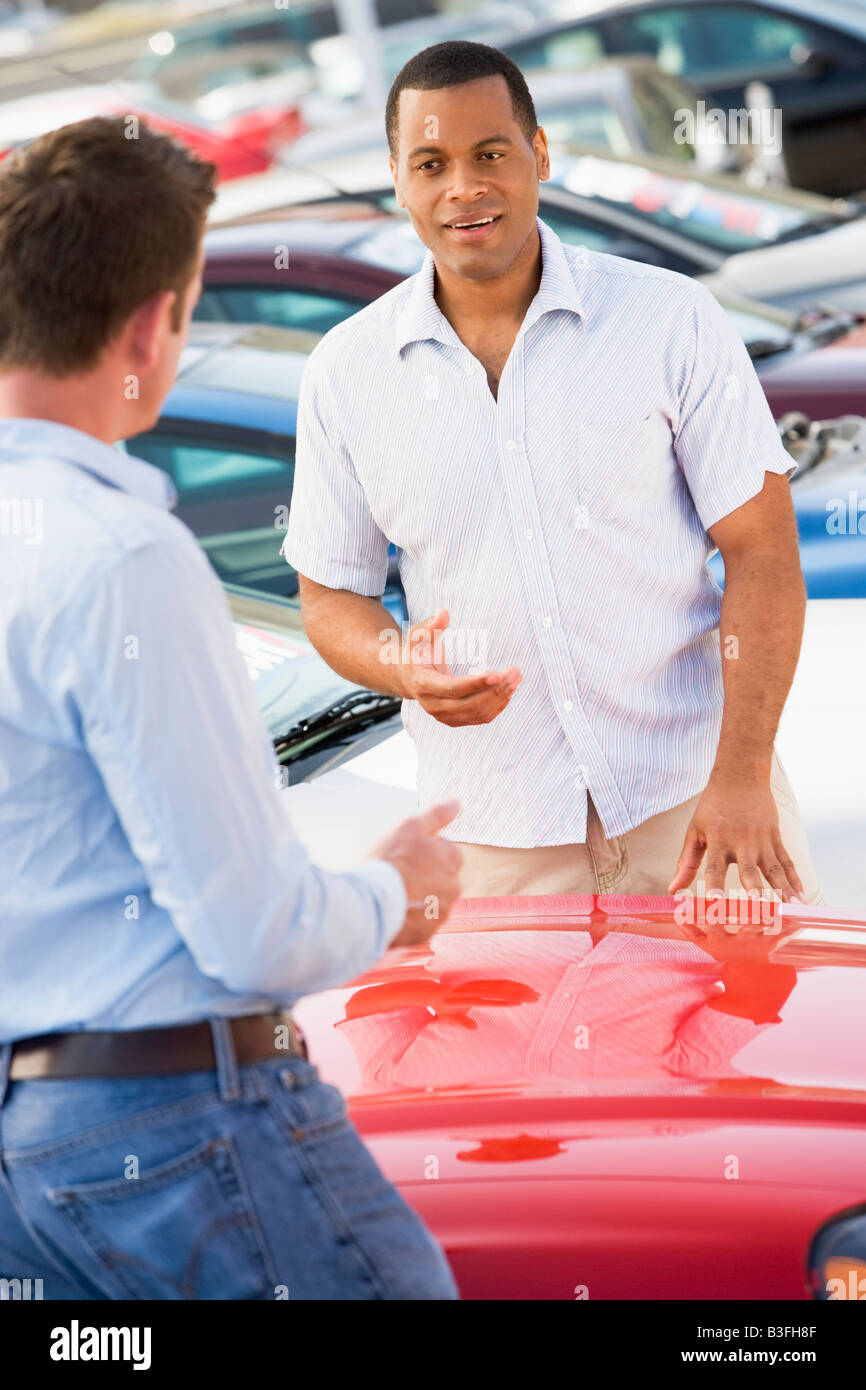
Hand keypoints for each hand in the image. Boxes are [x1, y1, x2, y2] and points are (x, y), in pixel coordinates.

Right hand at [368, 799, 463, 948]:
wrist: (373, 903)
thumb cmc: (391, 861)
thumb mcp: (411, 826)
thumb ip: (436, 815)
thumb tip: (457, 803)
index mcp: (452, 860)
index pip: (447, 851)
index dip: (425, 851)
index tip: (407, 854)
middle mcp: (453, 887)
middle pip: (442, 877)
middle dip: (426, 875)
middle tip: (400, 874)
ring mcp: (442, 911)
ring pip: (433, 900)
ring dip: (420, 897)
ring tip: (395, 893)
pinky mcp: (428, 932)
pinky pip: (422, 921)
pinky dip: (412, 917)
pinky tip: (395, 910)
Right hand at [398, 608, 521, 725]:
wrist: (407, 676)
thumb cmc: (416, 652)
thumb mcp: (418, 636)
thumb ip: (431, 626)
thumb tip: (443, 613)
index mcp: (423, 684)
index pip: (452, 688)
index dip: (475, 683)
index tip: (497, 674)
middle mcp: (433, 705)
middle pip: (469, 704)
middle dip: (495, 690)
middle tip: (515, 672)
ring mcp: (444, 716)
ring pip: (477, 714)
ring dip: (500, 698)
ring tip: (515, 679)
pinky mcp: (454, 720)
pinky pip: (479, 718)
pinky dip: (497, 706)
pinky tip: (508, 691)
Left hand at [667, 773, 806, 903]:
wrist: (740, 777)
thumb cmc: (713, 806)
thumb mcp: (695, 831)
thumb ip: (686, 862)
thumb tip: (673, 890)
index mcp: (718, 841)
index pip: (715, 867)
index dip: (715, 885)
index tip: (715, 903)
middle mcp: (742, 843)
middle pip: (750, 869)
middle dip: (755, 889)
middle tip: (760, 908)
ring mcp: (762, 841)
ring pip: (775, 868)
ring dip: (784, 889)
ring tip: (793, 908)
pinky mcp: (775, 838)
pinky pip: (787, 861)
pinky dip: (795, 880)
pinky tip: (801, 897)